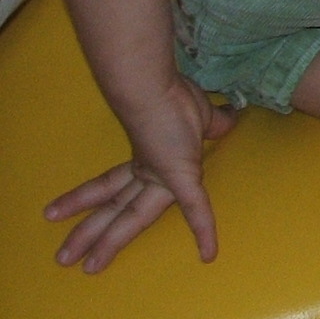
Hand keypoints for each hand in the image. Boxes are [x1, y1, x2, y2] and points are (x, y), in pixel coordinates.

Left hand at [45, 73, 234, 272]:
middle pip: (114, 209)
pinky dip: (204, 229)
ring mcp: (160, 179)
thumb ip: (214, 123)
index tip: (57, 211)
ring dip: (101, 240)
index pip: (113, 186)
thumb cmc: (172, 98)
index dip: (87, 198)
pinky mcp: (180, 178)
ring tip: (67, 261)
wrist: (153, 90)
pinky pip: (196, 208)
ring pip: (128, 218)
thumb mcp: (200, 114)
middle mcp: (147, 174)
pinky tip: (209, 254)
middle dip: (87, 232)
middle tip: (62, 257)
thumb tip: (230, 118)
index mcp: (147, 161)